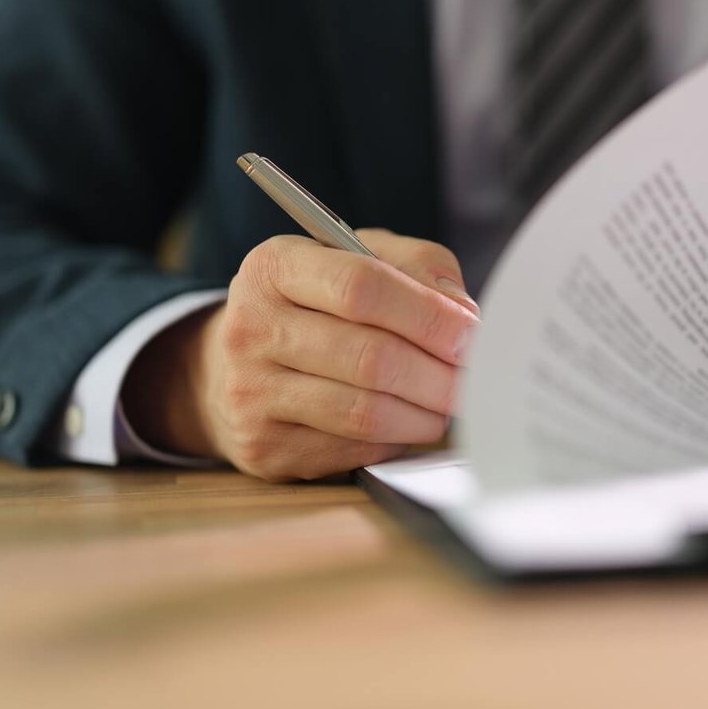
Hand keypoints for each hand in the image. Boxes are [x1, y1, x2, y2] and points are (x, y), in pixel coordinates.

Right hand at [123, 229, 480, 480]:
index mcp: (275, 266)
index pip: (361, 287)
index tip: (471, 333)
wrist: (231, 366)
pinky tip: (411, 423)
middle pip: (369, 357)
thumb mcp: (358, 258)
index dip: (428, 315)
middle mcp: (252, 327)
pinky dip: (397, 439)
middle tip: (476, 378)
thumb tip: (462, 313)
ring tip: (451, 403)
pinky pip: (354, 450)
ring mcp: (252, 393)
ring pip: (364, 412)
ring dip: (426, 413)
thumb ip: (417, 266)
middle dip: (439, 373)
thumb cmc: (315, 304)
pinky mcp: (265, 447)